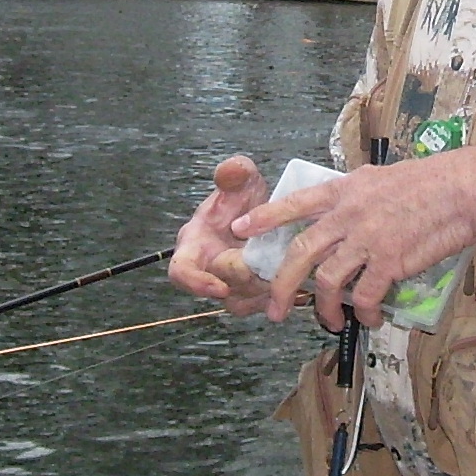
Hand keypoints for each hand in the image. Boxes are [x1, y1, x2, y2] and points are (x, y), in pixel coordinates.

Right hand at [168, 154, 275, 315]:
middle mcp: (207, 267)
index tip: (221, 287)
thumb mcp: (242, 178)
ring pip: (241, 303)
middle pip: (221, 288)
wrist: (262, 211)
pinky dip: (277, 297)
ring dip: (264, 292)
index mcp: (195, 244)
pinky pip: (259, 305)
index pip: (181, 271)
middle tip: (271, 265)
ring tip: (285, 272)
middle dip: (248, 279)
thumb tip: (230, 170)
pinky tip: (295, 282)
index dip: (197, 284)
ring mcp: (227, 284)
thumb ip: (235, 172)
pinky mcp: (248, 293)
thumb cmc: (243, 196)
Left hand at [240, 147, 475, 332]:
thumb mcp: (383, 179)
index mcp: (345, 191)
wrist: (466, 189)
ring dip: (324, 308)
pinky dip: (364, 312)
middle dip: (281, 285)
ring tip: (329, 321)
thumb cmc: (433, 182)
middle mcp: (348, 214)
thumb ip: (359, 197)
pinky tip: (369, 319)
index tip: (240, 229)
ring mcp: (367, 238)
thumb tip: (345, 215)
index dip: (266, 218)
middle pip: (300, 253)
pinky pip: (365, 295)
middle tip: (274, 309)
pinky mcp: (390, 260)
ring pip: (327, 281)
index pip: (295, 203)